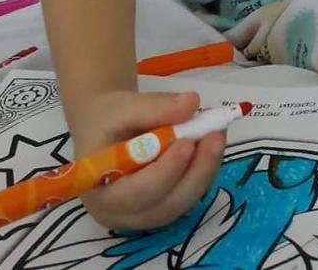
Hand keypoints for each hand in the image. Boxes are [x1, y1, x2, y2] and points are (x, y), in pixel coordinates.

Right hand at [71, 90, 226, 230]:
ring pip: (182, 202)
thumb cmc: (108, 119)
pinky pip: (187, 195)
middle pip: (165, 205)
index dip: (165, 172)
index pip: (135, 194)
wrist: (106, 129)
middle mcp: (120, 213)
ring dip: (204, 169)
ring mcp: (144, 215)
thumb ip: (155, 106)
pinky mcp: (163, 207)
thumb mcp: (123, 106)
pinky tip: (210, 144)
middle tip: (216, 136)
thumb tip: (192, 103)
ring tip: (217, 134)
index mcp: (100, 190)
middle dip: (195, 172)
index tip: (187, 143)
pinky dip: (203, 170)